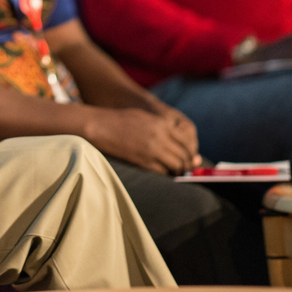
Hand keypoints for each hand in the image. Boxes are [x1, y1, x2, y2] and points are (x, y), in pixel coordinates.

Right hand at [84, 106, 200, 174]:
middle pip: (184, 155)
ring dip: (178, 170)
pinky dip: (165, 173)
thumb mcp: (147, 118)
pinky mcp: (143, 161)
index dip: (190, 151)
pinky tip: (163, 172)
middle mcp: (160, 137)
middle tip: (185, 167)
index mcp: (162, 124)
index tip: (190, 157)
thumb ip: (164, 128)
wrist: (101, 126)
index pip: (187, 141)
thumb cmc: (122, 120)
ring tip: (175, 171)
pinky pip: (162, 171)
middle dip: (187, 163)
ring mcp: (152, 150)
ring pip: (177, 165)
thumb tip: (180, 142)